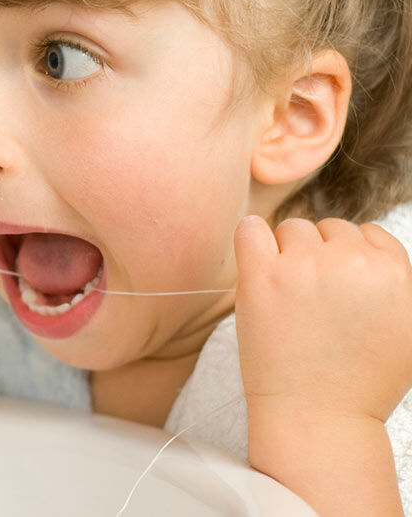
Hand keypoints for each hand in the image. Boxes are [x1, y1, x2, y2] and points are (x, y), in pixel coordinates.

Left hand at [234, 215, 411, 514]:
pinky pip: (250, 229)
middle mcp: (353, 262)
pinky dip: (251, 238)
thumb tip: (377, 256)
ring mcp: (305, 266)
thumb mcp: (407, 330)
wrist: (319, 418)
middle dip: (320, 256)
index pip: (369, 234)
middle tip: (311, 300)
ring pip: (292, 228)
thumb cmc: (360, 381)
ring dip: (286, 253)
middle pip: (330, 229)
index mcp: (395, 272)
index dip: (351, 259)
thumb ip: (396, 284)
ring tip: (288, 297)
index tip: (339, 288)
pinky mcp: (263, 276)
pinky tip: (256, 261)